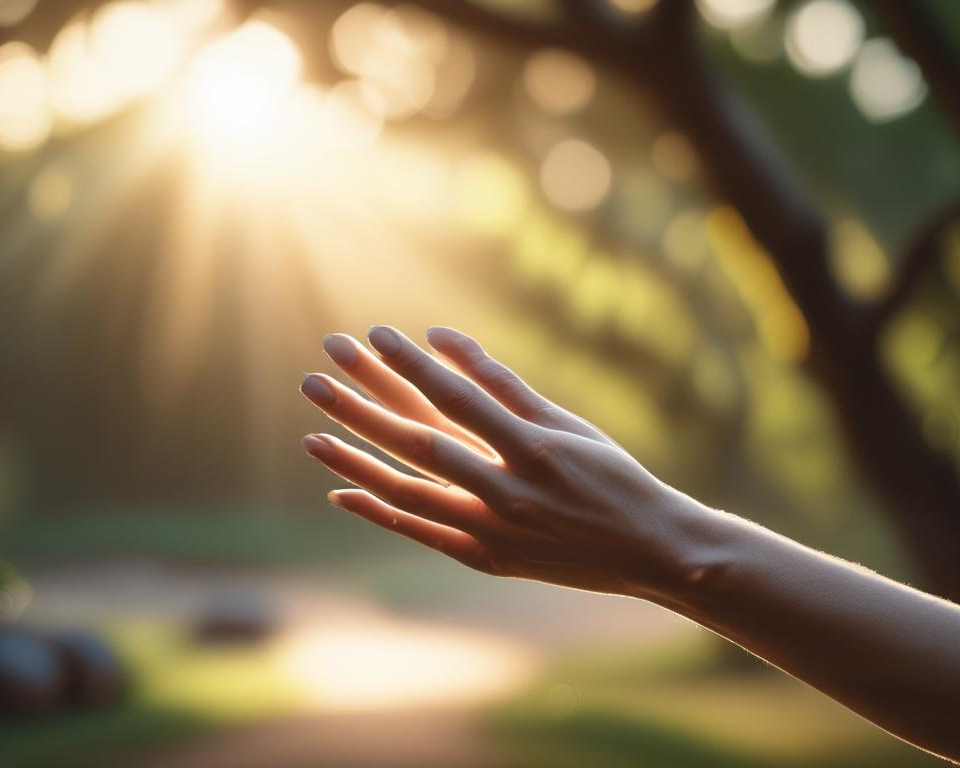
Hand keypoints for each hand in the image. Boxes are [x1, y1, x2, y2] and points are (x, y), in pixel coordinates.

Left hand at [299, 326, 711, 598]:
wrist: (649, 550)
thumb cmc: (612, 475)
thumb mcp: (568, 423)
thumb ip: (505, 383)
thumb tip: (445, 337)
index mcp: (532, 447)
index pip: (455, 397)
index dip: (409, 364)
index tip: (371, 334)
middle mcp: (505, 490)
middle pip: (417, 441)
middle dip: (361, 406)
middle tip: (315, 378)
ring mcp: (492, 531)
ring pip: (408, 492)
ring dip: (355, 462)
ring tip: (311, 437)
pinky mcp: (487, 559)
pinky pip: (422, 535)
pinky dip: (381, 513)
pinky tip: (342, 492)